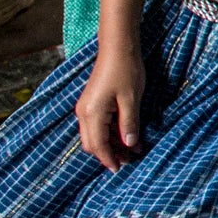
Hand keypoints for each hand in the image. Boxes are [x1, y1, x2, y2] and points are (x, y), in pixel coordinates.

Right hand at [74, 45, 147, 170]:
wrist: (117, 48)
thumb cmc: (126, 71)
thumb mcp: (131, 99)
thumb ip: (129, 124)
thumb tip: (129, 145)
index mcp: (92, 113)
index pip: (98, 145)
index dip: (109, 159)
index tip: (120, 169)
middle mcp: (84, 113)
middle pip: (92, 143)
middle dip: (110, 154)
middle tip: (130, 159)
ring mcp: (85, 108)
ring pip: (94, 135)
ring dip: (111, 144)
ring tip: (133, 148)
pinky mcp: (91, 103)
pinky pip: (97, 125)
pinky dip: (109, 133)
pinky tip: (126, 134)